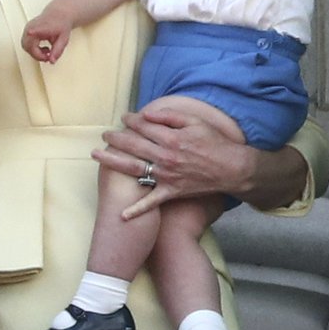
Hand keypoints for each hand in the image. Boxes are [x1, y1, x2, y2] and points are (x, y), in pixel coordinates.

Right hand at [22, 10, 70, 61]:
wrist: (58, 15)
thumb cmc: (60, 24)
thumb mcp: (63, 39)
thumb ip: (57, 51)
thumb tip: (52, 61)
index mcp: (42, 27)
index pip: (35, 29)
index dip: (32, 32)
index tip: (30, 32)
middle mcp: (32, 26)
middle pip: (28, 46)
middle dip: (37, 55)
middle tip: (47, 56)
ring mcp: (27, 29)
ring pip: (25, 46)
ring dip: (35, 53)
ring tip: (46, 51)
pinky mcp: (26, 31)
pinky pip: (26, 44)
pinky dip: (33, 49)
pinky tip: (42, 48)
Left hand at [92, 106, 253, 219]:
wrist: (231, 169)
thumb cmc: (214, 143)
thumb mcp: (195, 122)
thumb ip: (170, 117)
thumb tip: (147, 114)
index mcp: (171, 139)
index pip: (144, 127)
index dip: (131, 121)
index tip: (123, 118)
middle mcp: (165, 157)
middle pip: (133, 146)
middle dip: (116, 139)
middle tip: (104, 135)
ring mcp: (166, 176)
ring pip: (134, 168)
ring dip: (113, 161)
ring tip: (97, 156)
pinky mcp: (171, 192)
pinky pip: (152, 202)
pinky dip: (137, 210)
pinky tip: (122, 215)